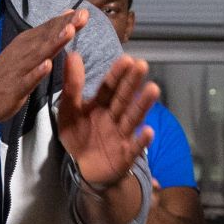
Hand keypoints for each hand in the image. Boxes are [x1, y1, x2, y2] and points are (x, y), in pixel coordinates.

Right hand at [0, 11, 83, 126]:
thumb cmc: (7, 72)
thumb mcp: (28, 49)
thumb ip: (48, 33)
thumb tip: (68, 14)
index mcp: (28, 42)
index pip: (50, 28)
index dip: (67, 20)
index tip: (85, 12)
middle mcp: (24, 52)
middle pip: (48, 37)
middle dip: (65, 26)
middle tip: (83, 15)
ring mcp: (19, 70)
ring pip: (39, 55)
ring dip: (54, 43)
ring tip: (70, 32)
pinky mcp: (15, 88)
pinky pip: (28, 80)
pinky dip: (37, 73)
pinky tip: (47, 66)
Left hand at [55, 49, 157, 189]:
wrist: (87, 168)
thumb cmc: (80, 136)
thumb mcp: (69, 111)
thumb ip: (72, 86)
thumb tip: (72, 54)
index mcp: (100, 105)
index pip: (109, 86)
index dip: (117, 74)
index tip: (126, 58)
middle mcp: (114, 116)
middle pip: (123, 98)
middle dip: (132, 83)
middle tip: (141, 65)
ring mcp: (122, 135)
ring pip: (132, 118)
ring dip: (142, 104)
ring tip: (153, 89)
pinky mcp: (126, 154)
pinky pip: (135, 147)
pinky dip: (142, 140)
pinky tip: (148, 131)